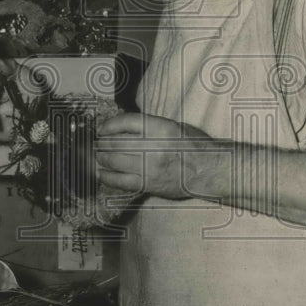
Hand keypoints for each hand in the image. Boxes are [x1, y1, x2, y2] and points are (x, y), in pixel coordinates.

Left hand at [95, 112, 215, 199]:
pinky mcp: (148, 184)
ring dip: (101, 158)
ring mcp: (149, 166)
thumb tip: (122, 127)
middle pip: (116, 142)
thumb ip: (149, 126)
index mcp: (160, 127)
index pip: (126, 122)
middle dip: (101, 143)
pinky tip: (102, 174)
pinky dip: (108, 177)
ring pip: (114, 161)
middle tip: (96, 143)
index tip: (102, 128)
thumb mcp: (173, 126)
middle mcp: (152, 146)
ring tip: (97, 156)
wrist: (209, 171)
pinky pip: (121, 181)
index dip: (109, 125)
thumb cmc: (194, 146)